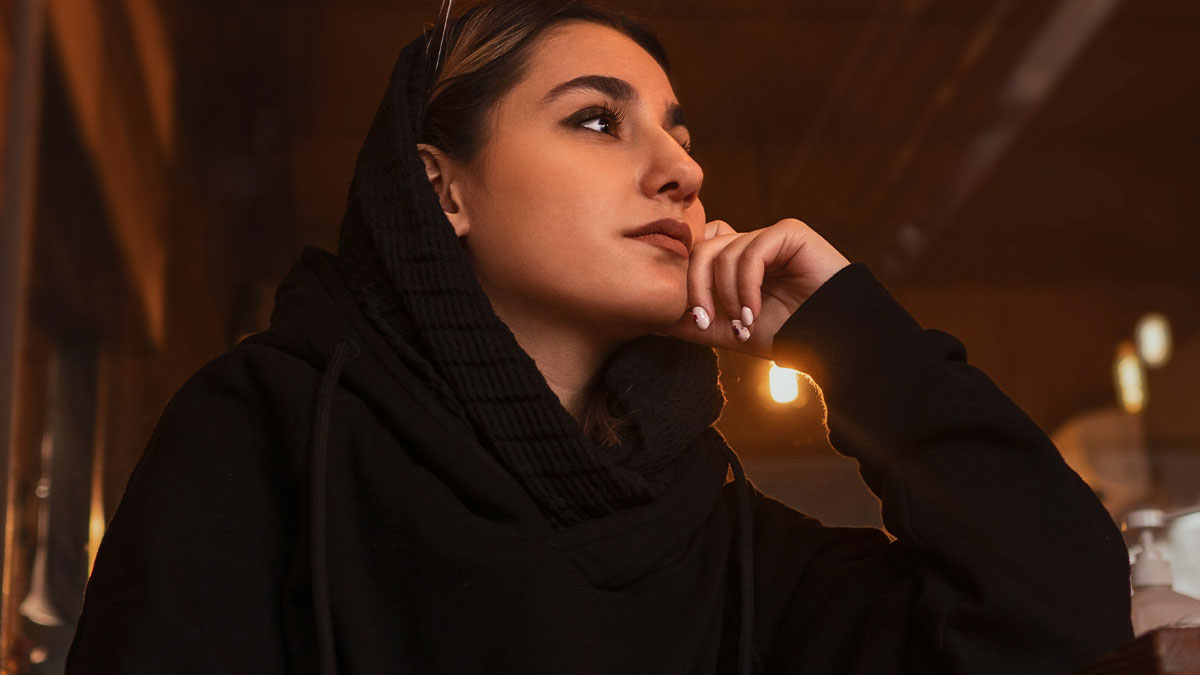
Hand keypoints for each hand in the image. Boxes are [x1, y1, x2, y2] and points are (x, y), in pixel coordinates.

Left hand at [657, 218, 850, 359]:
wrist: (830, 340)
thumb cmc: (785, 335)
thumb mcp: (728, 330)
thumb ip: (692, 320)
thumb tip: (650, 317)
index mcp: (736, 262)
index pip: (696, 252)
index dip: (690, 283)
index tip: (700, 321)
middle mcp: (751, 243)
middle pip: (701, 248)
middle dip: (698, 288)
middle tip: (708, 321)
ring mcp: (769, 235)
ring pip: (723, 252)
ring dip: (729, 295)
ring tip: (746, 322)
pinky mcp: (789, 232)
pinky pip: (751, 252)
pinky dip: (746, 286)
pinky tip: (754, 312)